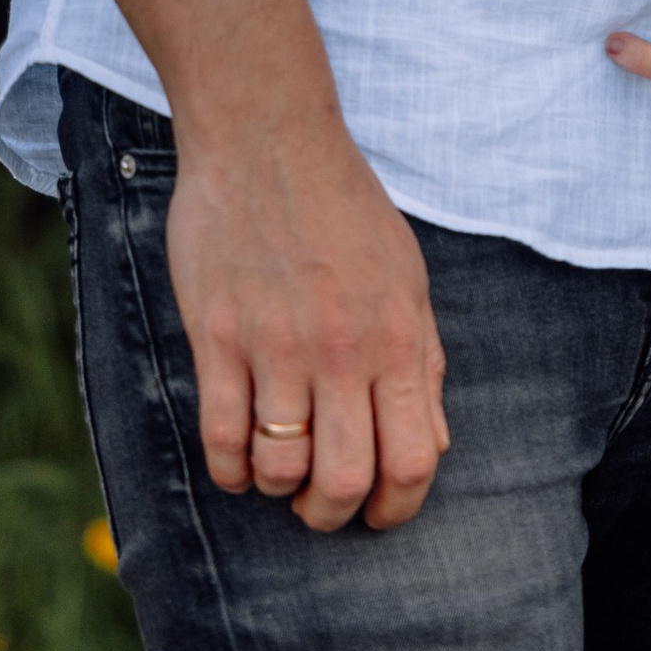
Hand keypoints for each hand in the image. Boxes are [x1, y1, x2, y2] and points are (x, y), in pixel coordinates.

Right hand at [164, 112, 450, 533]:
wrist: (268, 138)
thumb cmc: (343, 206)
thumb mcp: (406, 276)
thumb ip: (422, 361)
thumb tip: (432, 443)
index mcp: (397, 335)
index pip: (414, 459)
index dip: (397, 507)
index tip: (378, 511)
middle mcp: (341, 349)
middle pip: (343, 481)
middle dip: (330, 512)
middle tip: (318, 501)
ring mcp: (276, 345)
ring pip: (278, 469)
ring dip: (277, 487)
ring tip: (278, 466)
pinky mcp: (219, 336)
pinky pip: (221, 439)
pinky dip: (229, 470)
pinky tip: (237, 457)